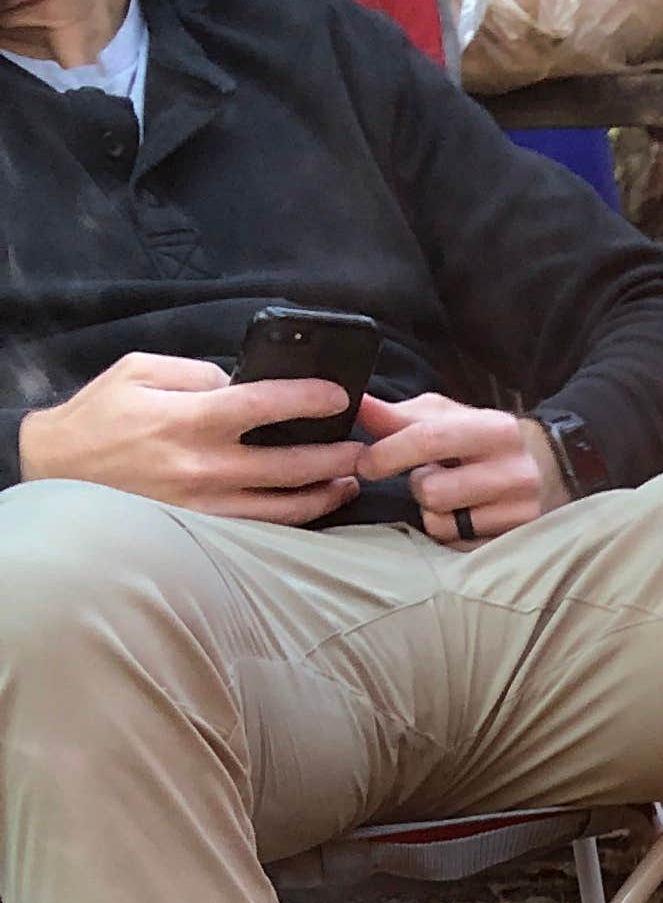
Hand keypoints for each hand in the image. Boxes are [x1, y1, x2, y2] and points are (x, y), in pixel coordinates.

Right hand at [18, 351, 362, 521]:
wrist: (62, 468)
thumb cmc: (100, 415)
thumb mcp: (138, 372)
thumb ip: (194, 373)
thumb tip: (239, 383)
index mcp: (188, 419)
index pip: (264, 405)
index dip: (308, 400)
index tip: (339, 396)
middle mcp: (204, 466)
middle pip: (289, 465)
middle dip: (333, 455)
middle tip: (361, 447)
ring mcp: (207, 505)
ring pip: (284, 506)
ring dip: (324, 493)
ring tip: (349, 479)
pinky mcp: (206, 530)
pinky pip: (263, 527)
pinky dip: (296, 517)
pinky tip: (315, 504)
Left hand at [349, 391, 567, 544]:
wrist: (550, 470)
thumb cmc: (484, 439)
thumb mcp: (448, 418)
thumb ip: (400, 416)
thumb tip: (357, 405)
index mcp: (495, 429)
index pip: (431, 440)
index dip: (390, 452)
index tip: (364, 463)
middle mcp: (514, 472)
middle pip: (432, 491)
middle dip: (419, 485)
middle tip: (433, 475)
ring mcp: (519, 513)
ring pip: (442, 523)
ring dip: (433, 512)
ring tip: (453, 496)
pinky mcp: (515, 542)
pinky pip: (458, 545)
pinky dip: (452, 532)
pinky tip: (467, 515)